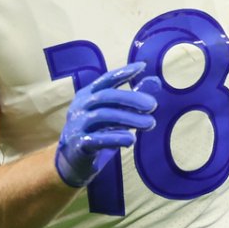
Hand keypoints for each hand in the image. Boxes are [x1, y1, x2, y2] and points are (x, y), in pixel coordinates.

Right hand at [55, 62, 157, 187]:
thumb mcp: (114, 113)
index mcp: (88, 95)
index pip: (106, 80)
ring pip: (103, 116)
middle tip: (153, 105)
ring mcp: (77, 124)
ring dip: (129, 118)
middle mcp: (80, 106)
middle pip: (106, 96)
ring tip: (150, 123)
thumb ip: (132, 98)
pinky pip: (97, 139)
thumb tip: (156, 82)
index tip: (142, 66)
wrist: (72, 160)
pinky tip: (131, 139)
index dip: (123, 73)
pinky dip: (115, 138)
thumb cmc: (96, 131)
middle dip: (131, 98)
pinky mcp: (78, 144)